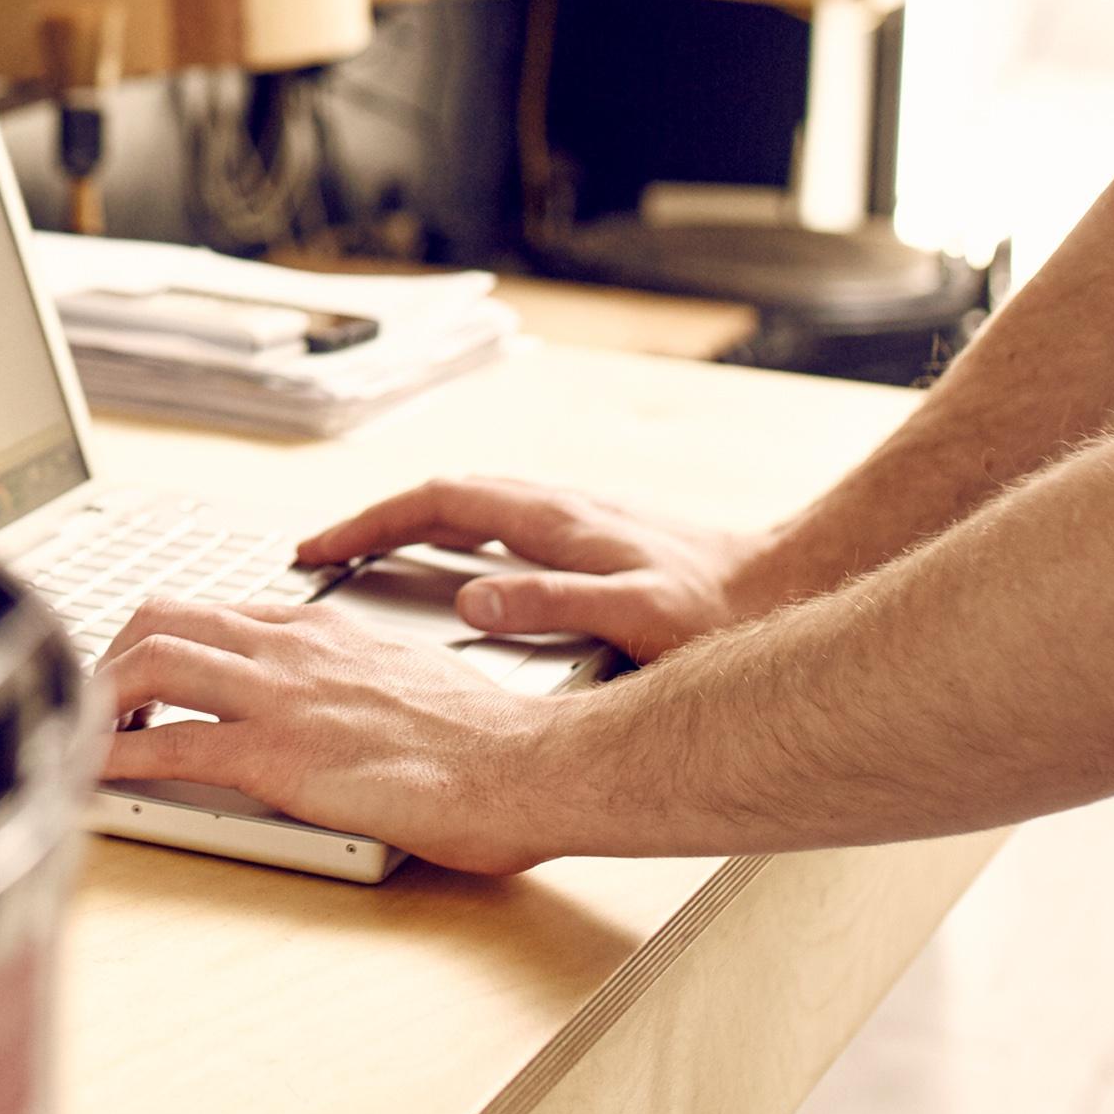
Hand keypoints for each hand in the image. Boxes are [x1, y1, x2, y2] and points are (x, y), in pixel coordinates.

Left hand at [96, 600, 567, 871]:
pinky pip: (170, 750)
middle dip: (114, 653)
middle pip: (163, 619)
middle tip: (99, 700)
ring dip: (101, 697)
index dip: (166, 639)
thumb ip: (360, 675)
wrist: (522, 764)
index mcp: (323, 629)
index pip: (217, 612)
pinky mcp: (275, 758)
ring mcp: (277, 699)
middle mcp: (289, 649)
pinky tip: (92, 776)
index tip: (146, 670)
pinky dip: (116, 759)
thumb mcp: (410, 676)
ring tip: (82, 732)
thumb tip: (344, 698)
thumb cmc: (486, 737)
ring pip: (151, 663)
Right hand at [295, 476, 771, 663]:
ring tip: (371, 556)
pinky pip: (501, 524)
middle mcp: (560, 508)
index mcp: (555, 522)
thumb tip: (470, 601)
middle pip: (444, 497)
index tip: (317, 548)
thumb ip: (551, 605)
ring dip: (413, 523)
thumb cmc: (724, 610)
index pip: (437, 503)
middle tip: (322, 552)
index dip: (369, 523)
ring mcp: (578, 518)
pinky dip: (456, 536)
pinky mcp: (597, 536)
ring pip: (473, 506)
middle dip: (375, 520)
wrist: (795, 581)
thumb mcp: (635, 616)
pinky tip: (460, 568)